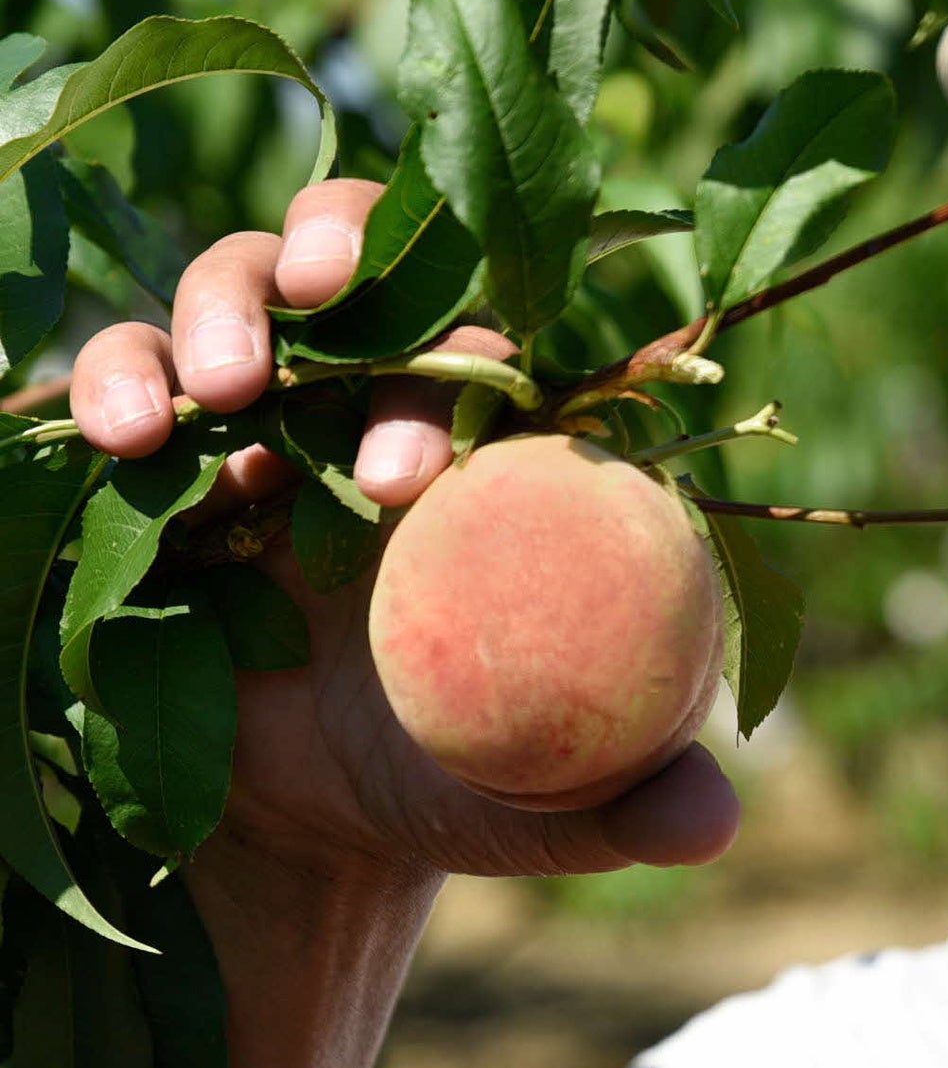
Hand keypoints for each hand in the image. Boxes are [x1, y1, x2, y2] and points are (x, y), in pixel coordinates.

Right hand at [66, 180, 739, 886]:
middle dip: (340, 243)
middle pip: (362, 256)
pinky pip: (130, 376)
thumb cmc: (452, 780)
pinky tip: (126, 444)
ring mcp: (262, 414)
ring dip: (222, 309)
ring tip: (215, 396)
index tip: (406, 482)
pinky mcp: (163, 453)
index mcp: (488, 451)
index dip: (455, 373)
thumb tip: (710, 825)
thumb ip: (625, 804)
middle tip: (321, 289)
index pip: (486, 352)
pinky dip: (118, 380)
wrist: (315, 824)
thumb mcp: (536, 807)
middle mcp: (375, 400)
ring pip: (237, 286)